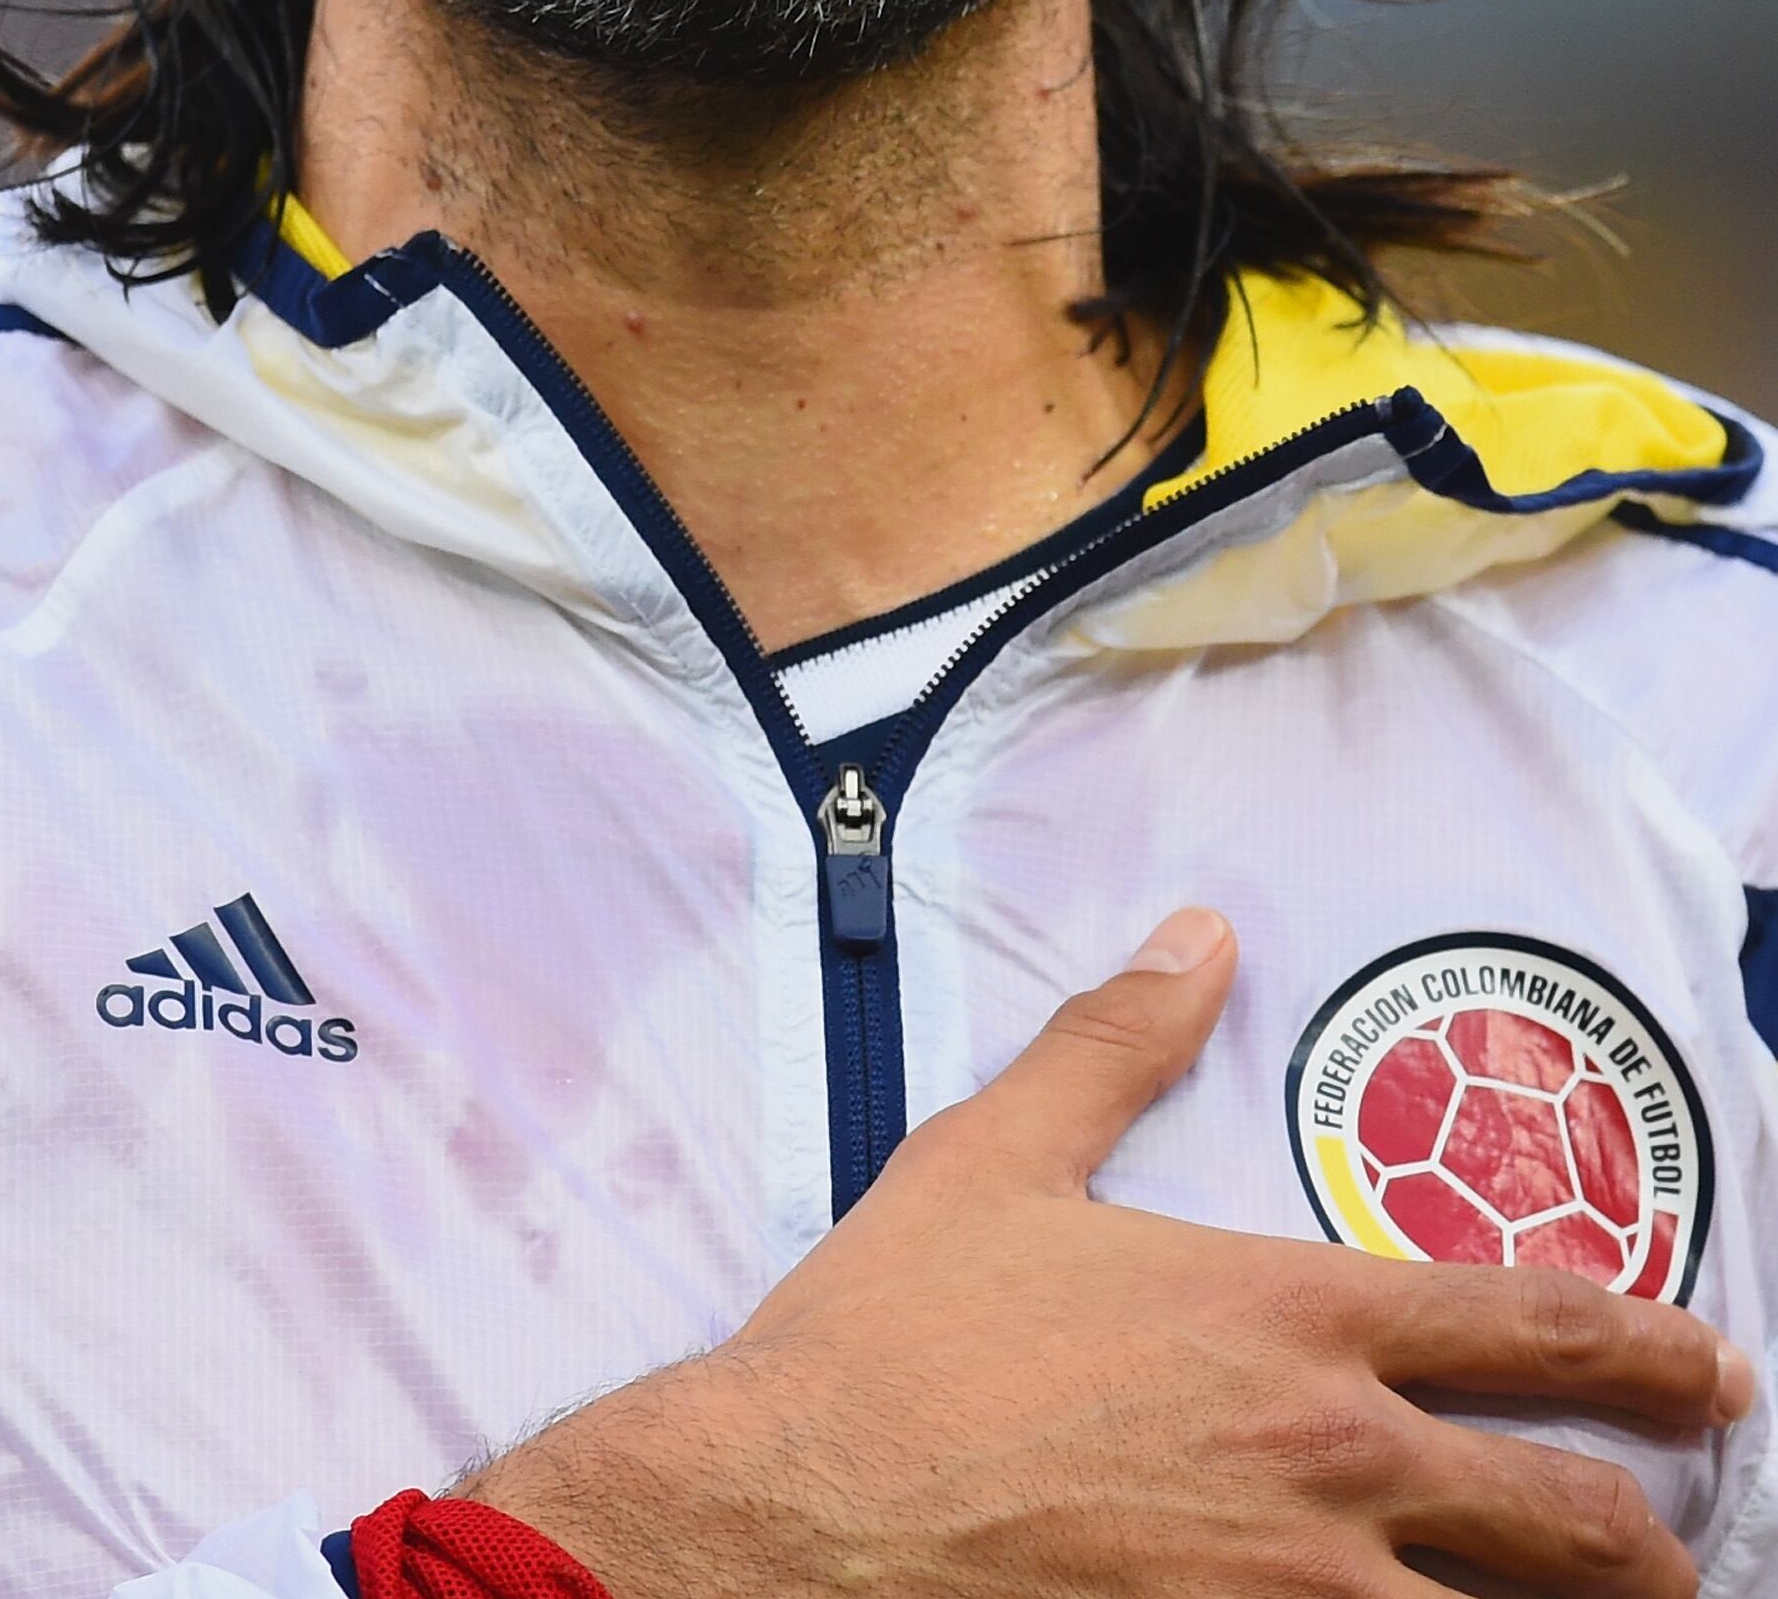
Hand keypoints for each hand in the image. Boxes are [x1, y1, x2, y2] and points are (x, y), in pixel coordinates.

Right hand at [467, 908, 1751, 1595]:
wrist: (788, 1519)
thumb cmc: (894, 1343)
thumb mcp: (995, 1157)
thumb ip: (1114, 1039)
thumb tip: (1197, 934)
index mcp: (1289, 1320)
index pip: (1531, 1326)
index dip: (1650, 1346)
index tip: (1713, 1367)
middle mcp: (1332, 1464)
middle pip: (1574, 1520)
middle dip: (1653, 1537)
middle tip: (1686, 1539)